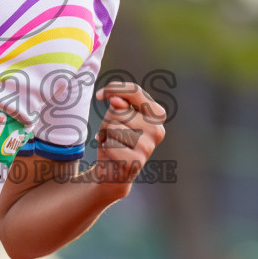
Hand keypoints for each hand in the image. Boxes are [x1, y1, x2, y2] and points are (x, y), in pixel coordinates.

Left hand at [92, 81, 166, 199]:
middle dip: (108, 121)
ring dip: (106, 135)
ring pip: (113, 128)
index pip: (135, 91)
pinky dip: (106, 148)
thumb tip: (117, 100)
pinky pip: (111, 145)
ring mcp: (149, 146)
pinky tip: (113, 155)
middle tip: (112, 134)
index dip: (114, 88)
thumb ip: (120, 104)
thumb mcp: (117, 115)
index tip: (100, 95)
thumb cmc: (116, 138)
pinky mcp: (137, 161)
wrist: (114, 169)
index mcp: (157, 114)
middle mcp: (157, 129)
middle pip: (119, 111)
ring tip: (114, 143)